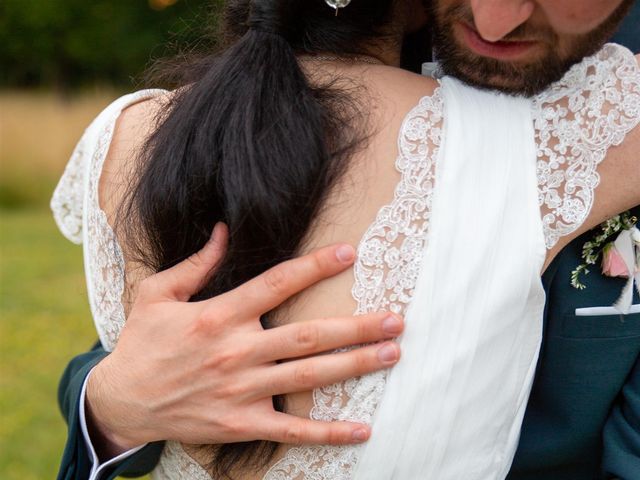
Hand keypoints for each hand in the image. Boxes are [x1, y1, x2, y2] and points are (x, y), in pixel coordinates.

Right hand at [86, 223, 402, 457]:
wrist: (123, 400)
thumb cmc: (143, 342)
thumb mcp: (159, 294)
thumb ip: (196, 263)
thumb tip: (224, 229)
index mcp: (218, 315)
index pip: (276, 284)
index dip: (315, 266)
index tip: (349, 252)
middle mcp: (236, 352)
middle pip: (307, 335)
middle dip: (355, 326)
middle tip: (395, 319)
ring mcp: (241, 391)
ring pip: (308, 378)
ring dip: (354, 366)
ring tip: (392, 354)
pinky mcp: (241, 424)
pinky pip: (291, 429)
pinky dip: (328, 431)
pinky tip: (362, 429)